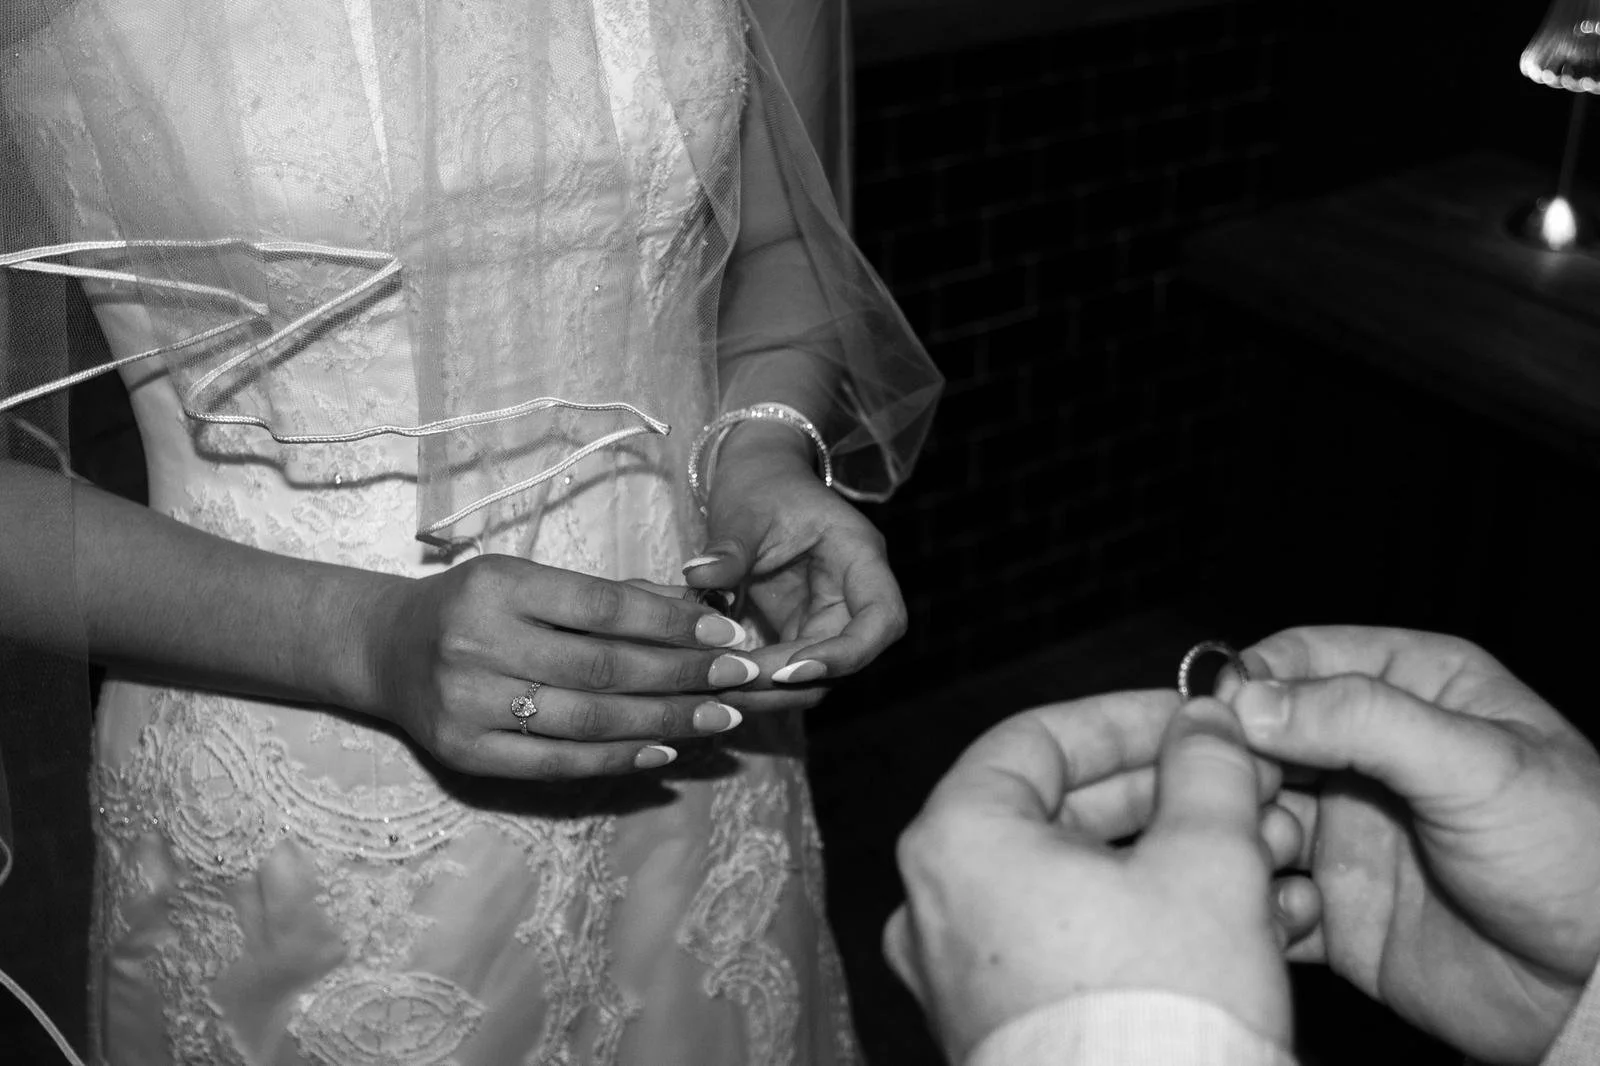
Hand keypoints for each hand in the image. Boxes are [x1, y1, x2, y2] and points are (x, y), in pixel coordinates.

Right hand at [352, 554, 762, 778]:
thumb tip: (697, 608)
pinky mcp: (466, 753)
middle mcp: (479, 643)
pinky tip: (664, 751)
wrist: (384, 649)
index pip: (603, 607)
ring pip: (588, 720)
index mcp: (498, 586)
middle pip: (604, 668)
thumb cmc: (474, 605)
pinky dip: (618, 759)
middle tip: (740, 678)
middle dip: (683, 674)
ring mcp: (469, 704)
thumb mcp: (528, 580)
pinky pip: (557, 763)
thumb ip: (606, 595)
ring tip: (719, 716)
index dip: (672, 623)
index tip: (727, 633)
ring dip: (665, 721)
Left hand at [683, 423, 907, 711]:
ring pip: (818, 676)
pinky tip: (716, 680)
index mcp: (860, 557)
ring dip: (772, 690)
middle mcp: (854, 595)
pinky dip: (756, 680)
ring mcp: (829, 616)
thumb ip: (729, 547)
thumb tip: (697, 574)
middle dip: (794, 682)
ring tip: (716, 687)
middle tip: (732, 683)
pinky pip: (788, 669)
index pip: (883, 619)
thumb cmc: (763, 486)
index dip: (846, 654)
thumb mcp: (745, 510)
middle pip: (849, 659)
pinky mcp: (800, 631)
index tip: (790, 669)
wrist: (759, 480)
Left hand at [883, 691, 1294, 1062]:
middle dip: (1169, 796)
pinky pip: (1075, 945)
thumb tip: (1205, 724)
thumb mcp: (1207, 862)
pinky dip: (1150, 921)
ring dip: (1176, 860)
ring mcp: (963, 973)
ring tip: (1273, 855)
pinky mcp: (1003, 1026)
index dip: (1125, 719)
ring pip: (1079, 883)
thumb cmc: (1159, 1010)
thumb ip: (1206, 771)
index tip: (1191, 717)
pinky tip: (1250, 923)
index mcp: (958, 841)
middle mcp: (938, 904)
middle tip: (1244, 785)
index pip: (1037, 738)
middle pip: (1059, 812)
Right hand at [1225, 626, 1599, 1063]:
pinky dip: (1256, 896)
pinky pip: (1264, 890)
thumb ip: (1361, 720)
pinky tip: (1289, 906)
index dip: (1250, 680)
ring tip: (1273, 851)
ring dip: (1242, 828)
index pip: (1301, 657)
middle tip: (1225, 787)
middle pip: (1260, 734)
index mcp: (1413, 691)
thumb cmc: (1577, 857)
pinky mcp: (1334, 906)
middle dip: (1231, 758)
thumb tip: (1250, 698)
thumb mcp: (1475, 764)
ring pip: (1251, 810)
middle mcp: (1370, 756)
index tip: (1214, 712)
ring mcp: (1348, 830)